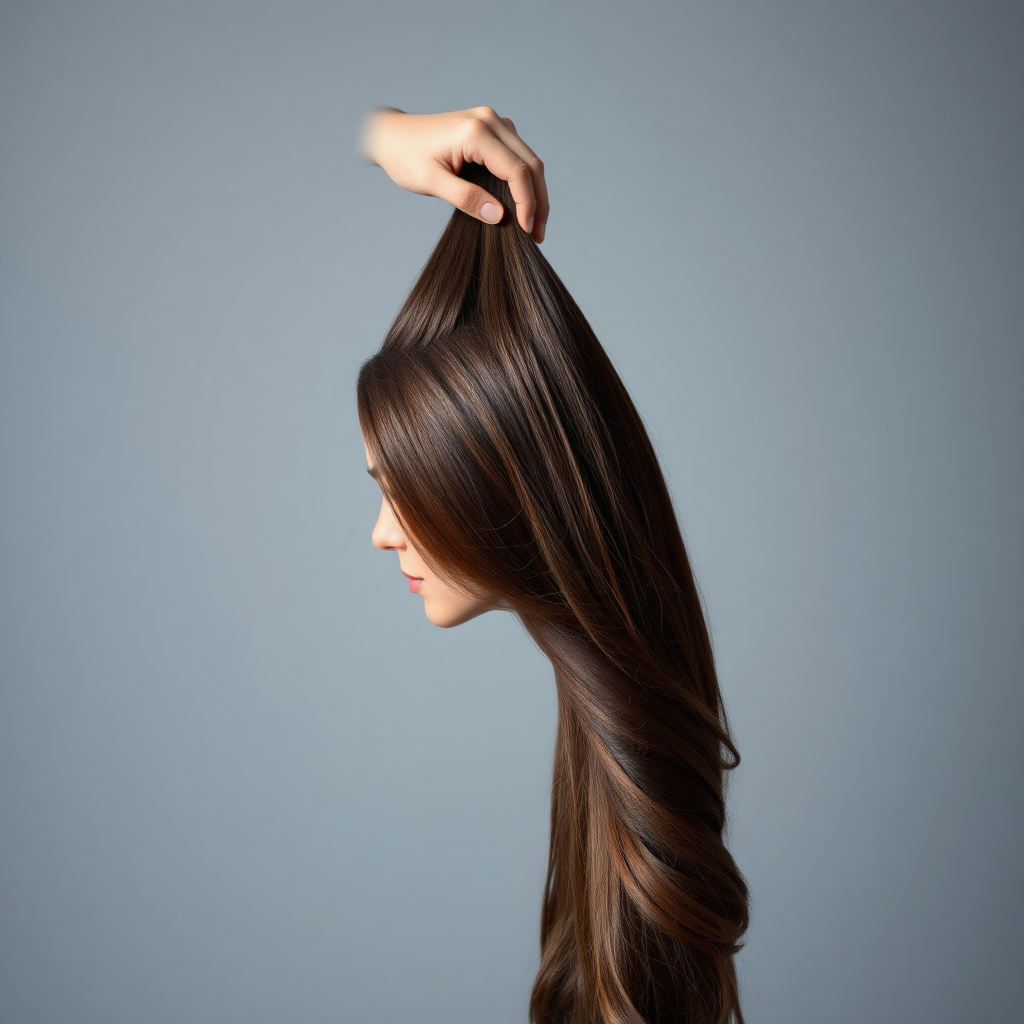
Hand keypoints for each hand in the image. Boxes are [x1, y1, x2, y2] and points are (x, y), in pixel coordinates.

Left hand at [361, 107, 548, 242]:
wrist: (390, 136)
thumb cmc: (404, 157)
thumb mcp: (431, 182)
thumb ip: (465, 198)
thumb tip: (500, 217)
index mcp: (476, 131)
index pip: (516, 170)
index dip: (527, 203)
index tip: (528, 232)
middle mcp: (490, 120)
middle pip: (531, 163)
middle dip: (539, 201)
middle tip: (539, 235)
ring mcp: (492, 122)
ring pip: (529, 159)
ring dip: (536, 192)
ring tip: (534, 225)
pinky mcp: (491, 129)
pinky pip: (517, 156)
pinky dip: (524, 181)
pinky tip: (523, 205)